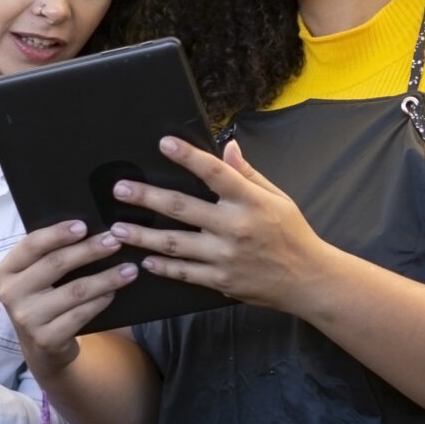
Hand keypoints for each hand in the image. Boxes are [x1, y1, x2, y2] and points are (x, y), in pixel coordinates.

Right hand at [0, 220, 139, 370]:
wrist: (40, 348)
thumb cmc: (43, 301)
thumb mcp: (34, 278)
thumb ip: (48, 256)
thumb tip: (87, 230)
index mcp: (7, 270)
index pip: (31, 245)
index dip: (58, 233)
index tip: (84, 226)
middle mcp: (11, 293)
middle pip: (55, 264)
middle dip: (89, 250)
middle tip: (114, 242)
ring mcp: (28, 318)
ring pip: (75, 291)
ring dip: (106, 278)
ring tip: (128, 270)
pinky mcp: (46, 338)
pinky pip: (81, 314)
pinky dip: (100, 301)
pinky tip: (113, 293)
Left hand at [108, 137, 331, 312]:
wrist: (307, 279)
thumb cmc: (292, 234)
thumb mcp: (277, 197)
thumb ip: (247, 174)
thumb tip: (227, 147)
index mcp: (250, 201)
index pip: (214, 172)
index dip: (188, 156)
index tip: (163, 143)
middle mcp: (234, 226)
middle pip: (182, 208)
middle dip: (147, 198)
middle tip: (120, 190)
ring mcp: (225, 256)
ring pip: (174, 243)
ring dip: (142, 236)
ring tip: (117, 229)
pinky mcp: (220, 280)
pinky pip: (184, 272)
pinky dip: (162, 266)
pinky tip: (143, 259)